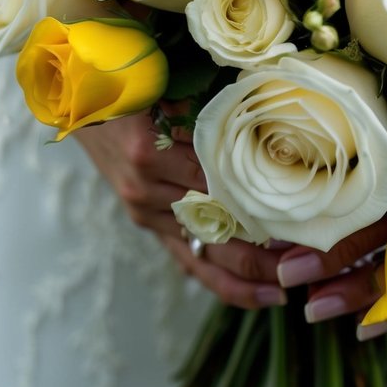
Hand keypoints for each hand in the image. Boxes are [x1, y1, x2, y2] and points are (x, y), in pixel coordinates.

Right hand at [75, 104, 288, 310]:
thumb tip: (262, 121)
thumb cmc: (133, 93)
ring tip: (289, 286)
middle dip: (258, 252)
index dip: (256, 202)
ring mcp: (146, 212)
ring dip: (249, 273)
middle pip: (213, 226)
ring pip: (204, 253)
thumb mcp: (165, 91)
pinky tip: (257, 295)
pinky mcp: (148, 223)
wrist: (85, 110)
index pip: (215, 183)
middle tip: (301, 263)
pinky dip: (224, 281)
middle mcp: (146, 189)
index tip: (297, 216)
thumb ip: (206, 109)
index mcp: (149, 152)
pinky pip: (188, 260)